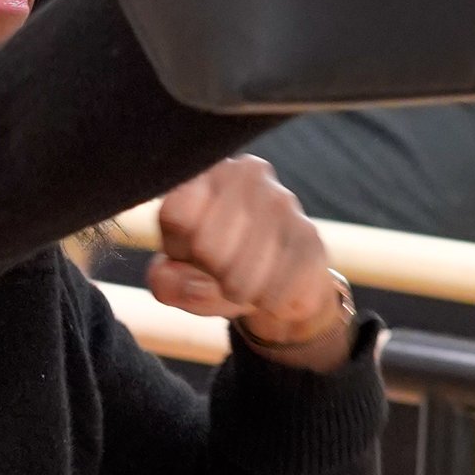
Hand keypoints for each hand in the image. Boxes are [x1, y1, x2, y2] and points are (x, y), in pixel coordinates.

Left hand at [149, 156, 352, 369]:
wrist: (276, 282)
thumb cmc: (215, 269)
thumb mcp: (179, 277)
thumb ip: (165, 281)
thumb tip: (176, 279)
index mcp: (203, 174)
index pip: (176, 214)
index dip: (177, 248)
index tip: (188, 249)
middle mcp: (244, 174)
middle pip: (207, 246)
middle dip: (210, 274)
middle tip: (220, 271)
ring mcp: (282, 200)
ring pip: (242, 273)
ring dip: (239, 292)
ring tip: (244, 283)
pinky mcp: (309, 235)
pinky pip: (276, 286)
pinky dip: (267, 301)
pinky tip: (270, 289)